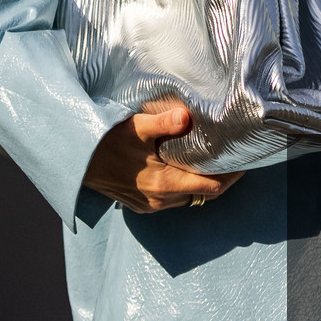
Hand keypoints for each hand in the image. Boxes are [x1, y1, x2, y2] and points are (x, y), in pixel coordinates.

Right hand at [83, 100, 243, 215]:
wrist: (75, 161)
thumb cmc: (104, 142)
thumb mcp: (134, 126)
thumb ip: (163, 122)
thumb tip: (186, 115)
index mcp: (164, 184)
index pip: (212, 187)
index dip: (232, 175)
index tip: (245, 160)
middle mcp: (160, 200)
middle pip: (204, 194)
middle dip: (221, 178)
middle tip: (235, 159)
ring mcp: (149, 205)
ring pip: (188, 197)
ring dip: (202, 183)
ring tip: (215, 162)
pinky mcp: (140, 205)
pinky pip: (172, 199)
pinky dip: (184, 186)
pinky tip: (186, 169)